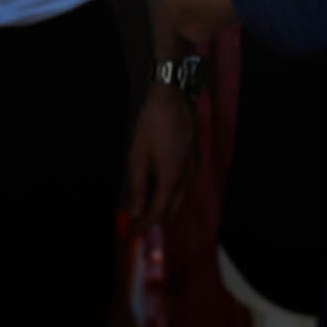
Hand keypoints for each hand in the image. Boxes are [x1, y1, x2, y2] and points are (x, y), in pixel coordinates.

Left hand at [124, 82, 193, 227]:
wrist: (172, 97)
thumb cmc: (151, 125)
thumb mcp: (137, 157)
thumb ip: (136, 187)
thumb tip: (134, 212)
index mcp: (172, 178)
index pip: (159, 212)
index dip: (144, 224)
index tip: (131, 230)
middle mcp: (187, 176)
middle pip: (172, 208)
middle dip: (155, 217)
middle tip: (136, 219)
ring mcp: (193, 166)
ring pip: (179, 196)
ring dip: (163, 204)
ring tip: (143, 201)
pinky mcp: (194, 158)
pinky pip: (184, 184)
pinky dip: (170, 191)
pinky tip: (157, 182)